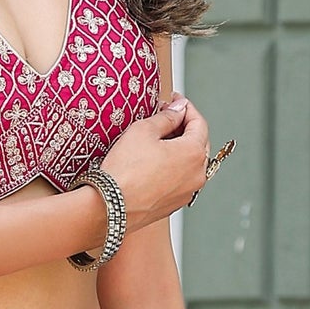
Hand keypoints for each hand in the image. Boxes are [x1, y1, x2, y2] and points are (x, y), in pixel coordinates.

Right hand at [98, 95, 211, 227]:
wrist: (109, 207)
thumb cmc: (125, 171)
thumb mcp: (144, 130)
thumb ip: (167, 117)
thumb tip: (178, 110)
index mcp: (194, 153)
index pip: (199, 122)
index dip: (186, 107)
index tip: (175, 101)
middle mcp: (197, 175)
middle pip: (198, 142)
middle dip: (184, 127)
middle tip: (166, 117)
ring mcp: (187, 192)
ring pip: (190, 162)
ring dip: (179, 147)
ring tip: (157, 139)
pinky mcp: (175, 204)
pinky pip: (180, 179)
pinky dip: (173, 166)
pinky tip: (154, 161)